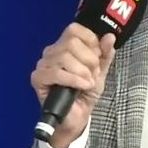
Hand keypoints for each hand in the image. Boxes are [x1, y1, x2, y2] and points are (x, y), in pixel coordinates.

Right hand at [30, 23, 115, 147]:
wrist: (76, 118)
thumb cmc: (85, 94)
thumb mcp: (100, 72)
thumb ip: (105, 54)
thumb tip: (110, 36)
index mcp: (65, 46)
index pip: (74, 29)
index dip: (90, 41)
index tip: (97, 58)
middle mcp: (51, 52)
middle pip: (71, 43)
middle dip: (89, 60)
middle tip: (93, 75)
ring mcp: (43, 65)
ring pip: (64, 57)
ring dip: (82, 72)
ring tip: (87, 83)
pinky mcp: (38, 79)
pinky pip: (56, 73)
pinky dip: (73, 79)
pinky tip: (82, 86)